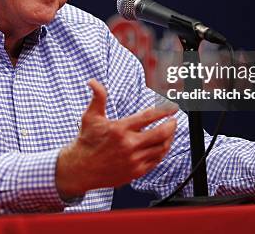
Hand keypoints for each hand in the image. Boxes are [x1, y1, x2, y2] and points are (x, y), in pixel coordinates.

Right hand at [56, 79, 177, 198]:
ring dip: (169, 138)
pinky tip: (162, 145)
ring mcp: (133, 160)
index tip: (172, 107)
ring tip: (170, 131)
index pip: (148, 117)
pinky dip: (162, 152)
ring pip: (161, 148)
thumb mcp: (90, 117)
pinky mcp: (135, 172)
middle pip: (160, 134)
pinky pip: (156, 161)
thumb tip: (93, 82)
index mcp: (120, 129)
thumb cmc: (86, 141)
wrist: (80, 169)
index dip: (164, 110)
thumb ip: (98, 98)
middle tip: (174, 119)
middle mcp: (129, 145)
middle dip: (171, 125)